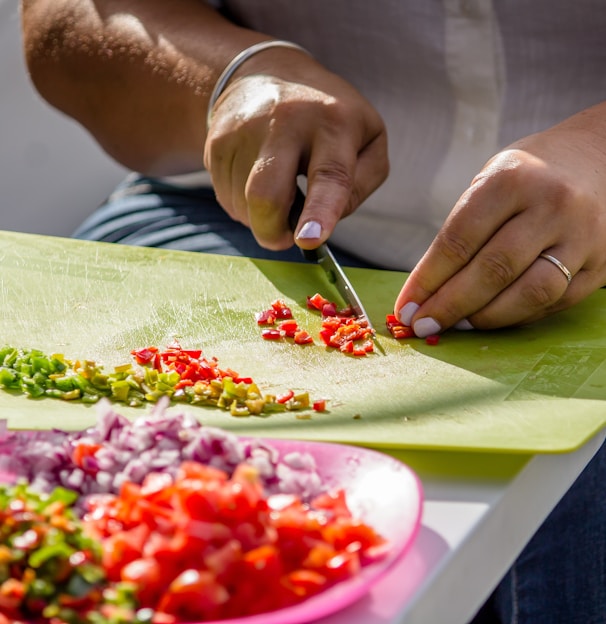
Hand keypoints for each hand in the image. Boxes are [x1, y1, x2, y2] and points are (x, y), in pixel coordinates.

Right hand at [203, 49, 387, 250]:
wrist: (269, 72)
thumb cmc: (330, 118)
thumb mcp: (369, 140)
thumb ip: (361, 184)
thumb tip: (327, 220)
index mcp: (334, 123)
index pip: (328, 175)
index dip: (319, 212)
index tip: (309, 240)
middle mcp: (285, 121)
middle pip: (266, 196)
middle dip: (272, 232)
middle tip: (284, 238)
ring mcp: (244, 130)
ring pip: (243, 205)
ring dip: (260, 217)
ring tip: (278, 190)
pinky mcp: (217, 141)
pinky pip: (226, 198)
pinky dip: (244, 205)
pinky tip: (258, 181)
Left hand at [394, 103, 605, 335]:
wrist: (594, 160)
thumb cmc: (525, 177)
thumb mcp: (486, 184)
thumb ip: (461, 233)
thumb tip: (425, 293)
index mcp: (511, 180)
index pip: (459, 241)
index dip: (427, 281)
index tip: (405, 307)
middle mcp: (551, 205)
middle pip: (493, 270)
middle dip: (450, 305)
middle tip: (423, 325)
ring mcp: (582, 236)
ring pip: (530, 293)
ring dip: (485, 318)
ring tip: (457, 325)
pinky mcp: (601, 264)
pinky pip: (555, 303)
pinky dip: (517, 317)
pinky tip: (492, 318)